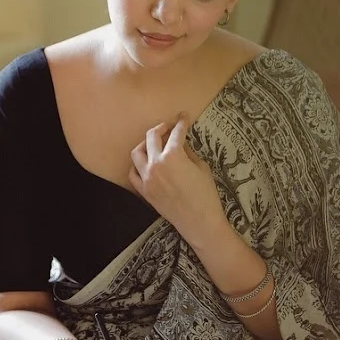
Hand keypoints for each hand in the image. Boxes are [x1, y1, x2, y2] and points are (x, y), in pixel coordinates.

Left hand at [129, 116, 223, 242]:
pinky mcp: (144, 191)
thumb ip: (188, 153)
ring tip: (154, 143)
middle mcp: (156, 164)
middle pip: (152, 136)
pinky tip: (146, 163)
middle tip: (169, 126)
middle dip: (162, 127)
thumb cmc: (206, 195)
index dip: (181, 122)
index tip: (183, 116)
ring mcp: (146, 178)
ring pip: (137, 152)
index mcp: (173, 155)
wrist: (199, 222)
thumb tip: (180, 145)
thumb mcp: (201, 168)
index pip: (176, 132)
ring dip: (145, 144)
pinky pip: (133, 173)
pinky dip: (137, 165)